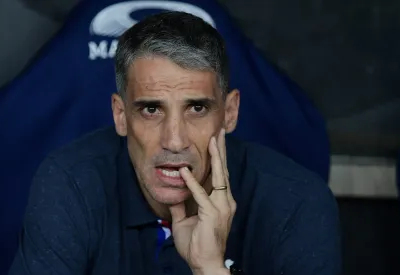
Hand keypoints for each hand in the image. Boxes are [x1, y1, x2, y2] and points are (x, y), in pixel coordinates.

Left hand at [169, 128, 235, 274]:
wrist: (204, 263)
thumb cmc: (197, 245)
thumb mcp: (185, 221)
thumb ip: (181, 206)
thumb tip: (175, 193)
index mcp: (220, 202)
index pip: (220, 175)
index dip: (218, 158)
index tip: (216, 141)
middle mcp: (225, 201)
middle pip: (223, 170)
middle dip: (221, 150)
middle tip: (220, 131)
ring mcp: (221, 207)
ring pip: (219, 177)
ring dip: (215, 158)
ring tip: (213, 140)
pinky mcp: (212, 214)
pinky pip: (200, 194)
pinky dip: (192, 182)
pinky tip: (184, 170)